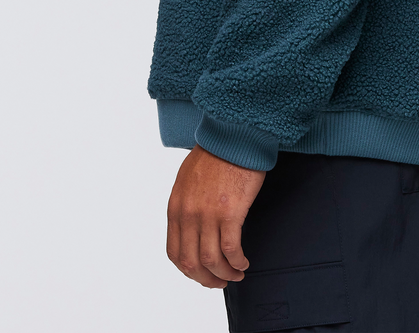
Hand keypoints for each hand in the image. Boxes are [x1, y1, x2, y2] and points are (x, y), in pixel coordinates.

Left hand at [166, 144, 265, 288]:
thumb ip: (186, 206)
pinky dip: (237, 262)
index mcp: (176, 207)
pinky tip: (243, 262)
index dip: (189, 271)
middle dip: (206, 279)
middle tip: (220, 282)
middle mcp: (188, 214)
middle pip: (191, 263)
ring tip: (236, 274)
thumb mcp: (187, 180)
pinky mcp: (230, 212)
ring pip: (211, 261)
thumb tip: (192, 229)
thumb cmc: (215, 153)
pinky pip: (231, 249)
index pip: (175, 252)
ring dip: (224, 274)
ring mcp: (208, 214)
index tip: (202, 274)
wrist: (233, 135)